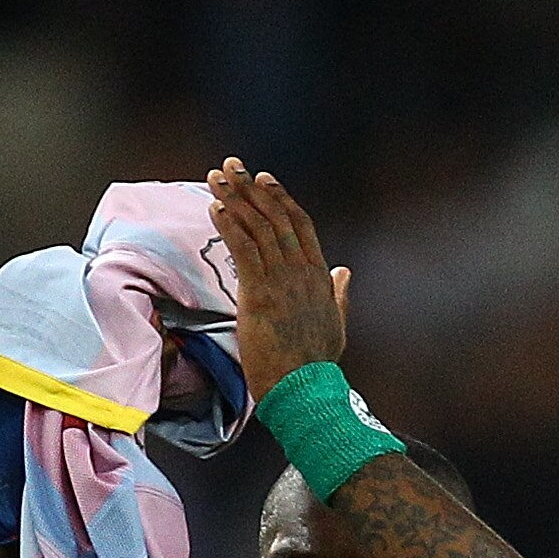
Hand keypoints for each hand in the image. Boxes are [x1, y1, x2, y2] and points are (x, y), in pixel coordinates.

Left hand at [206, 160, 350, 400]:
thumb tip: (344, 270)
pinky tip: (215, 208)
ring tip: (216, 177)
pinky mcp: (259, 295)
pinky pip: (243, 250)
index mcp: (318, 276)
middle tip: (232, 166)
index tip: (263, 180)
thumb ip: (339, 295)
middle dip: (251, 189)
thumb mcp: (336, 326)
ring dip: (235, 199)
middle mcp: (301, 271)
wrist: (304, 391)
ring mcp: (281, 281)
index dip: (280, 199)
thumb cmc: (316, 366)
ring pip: (257, 228)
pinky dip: (229, 226)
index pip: (300, 225)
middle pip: (276, 218)